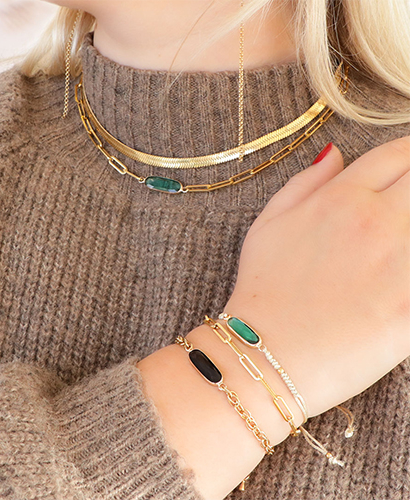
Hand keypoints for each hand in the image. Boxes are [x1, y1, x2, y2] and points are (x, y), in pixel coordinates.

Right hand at [225, 138, 409, 417]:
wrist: (267, 353)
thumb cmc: (263, 290)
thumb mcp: (267, 226)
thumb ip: (304, 183)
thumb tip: (335, 155)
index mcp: (340, 200)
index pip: (398, 154)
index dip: (408, 156)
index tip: (405, 170)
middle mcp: (378, 222)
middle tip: (405, 207)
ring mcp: (403, 264)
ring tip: (400, 240)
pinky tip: (402, 269)